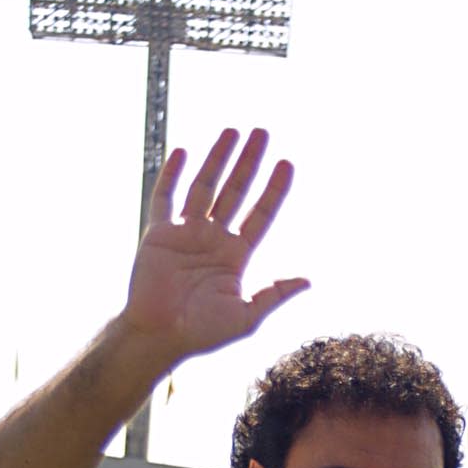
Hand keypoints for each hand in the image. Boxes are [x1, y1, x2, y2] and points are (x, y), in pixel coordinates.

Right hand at [124, 128, 308, 364]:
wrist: (160, 336)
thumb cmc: (203, 333)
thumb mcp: (246, 318)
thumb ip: (274, 296)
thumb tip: (308, 280)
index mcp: (236, 256)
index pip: (261, 215)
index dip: (274, 190)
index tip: (287, 164)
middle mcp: (213, 239)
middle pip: (235, 192)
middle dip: (249, 163)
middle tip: (262, 133)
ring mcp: (186, 234)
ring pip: (205, 187)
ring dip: (218, 158)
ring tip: (232, 131)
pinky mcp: (159, 234)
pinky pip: (165, 198)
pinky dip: (172, 175)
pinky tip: (184, 152)